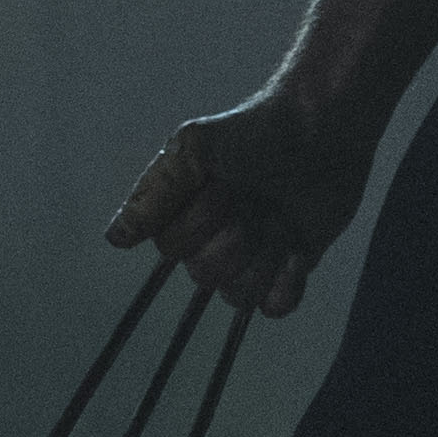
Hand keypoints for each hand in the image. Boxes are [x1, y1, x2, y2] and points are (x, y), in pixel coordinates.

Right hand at [104, 95, 370, 316]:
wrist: (322, 129)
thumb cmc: (255, 131)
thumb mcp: (195, 148)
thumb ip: (155, 193)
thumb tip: (115, 238)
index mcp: (185, 214)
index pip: (171, 248)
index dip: (195, 222)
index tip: (218, 187)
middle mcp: (214, 240)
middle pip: (204, 274)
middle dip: (232, 237)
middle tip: (254, 200)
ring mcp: (252, 257)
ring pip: (237, 294)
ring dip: (262, 256)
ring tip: (279, 219)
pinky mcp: (288, 269)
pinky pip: (273, 306)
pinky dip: (286, 285)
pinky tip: (297, 251)